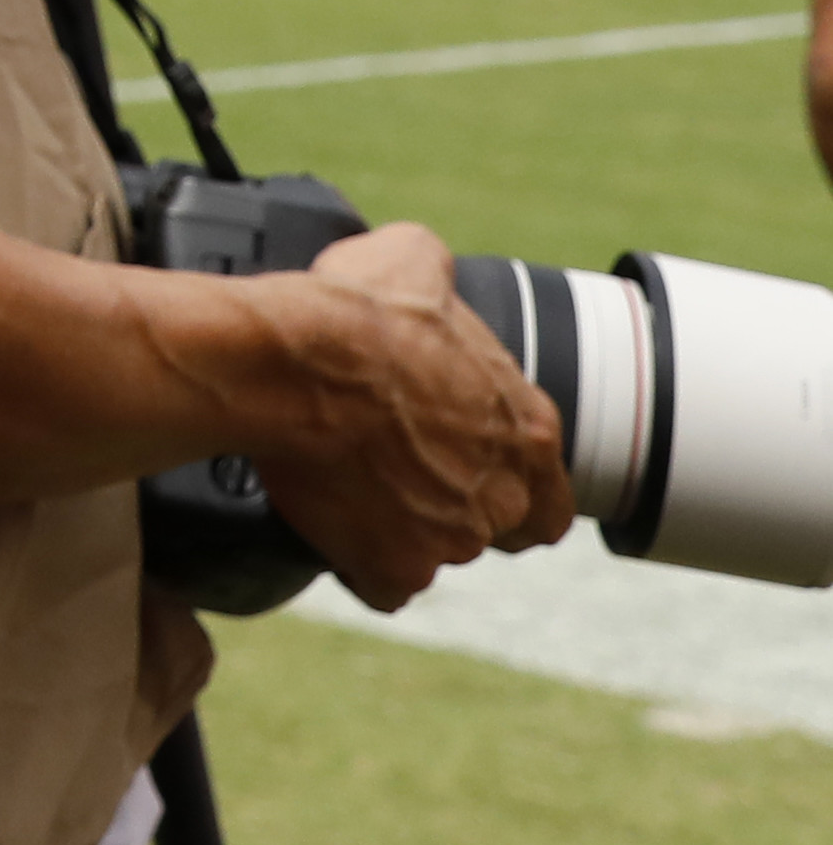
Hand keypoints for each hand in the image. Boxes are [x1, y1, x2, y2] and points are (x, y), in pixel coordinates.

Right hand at [236, 221, 571, 609]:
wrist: (292, 363)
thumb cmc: (357, 314)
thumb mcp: (410, 262)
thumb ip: (436, 275)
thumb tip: (422, 266)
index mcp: (526, 430)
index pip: (552, 498)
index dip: (508, 487)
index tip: (460, 467)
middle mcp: (503, 494)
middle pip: (493, 530)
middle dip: (450, 510)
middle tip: (395, 474)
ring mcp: (453, 540)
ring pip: (433, 554)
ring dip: (399, 531)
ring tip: (345, 482)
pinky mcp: (395, 568)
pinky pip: (380, 583)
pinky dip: (356, 561)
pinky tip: (327, 517)